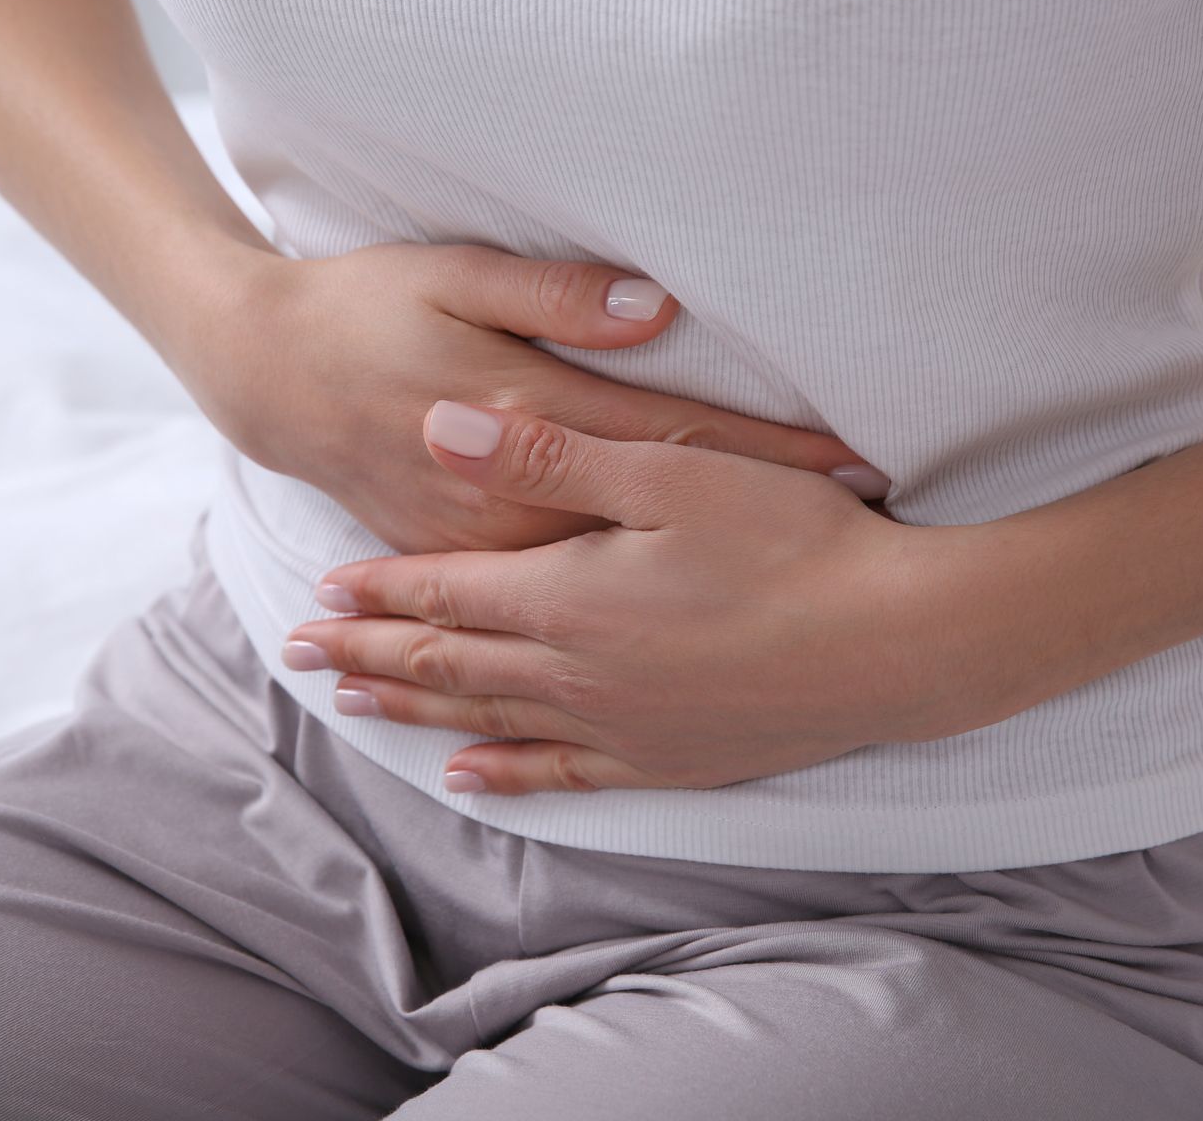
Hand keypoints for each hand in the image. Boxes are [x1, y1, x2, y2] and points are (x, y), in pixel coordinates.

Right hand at [157, 241, 889, 554]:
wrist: (269, 377)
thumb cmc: (366, 311)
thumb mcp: (453, 277)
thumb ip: (557, 298)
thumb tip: (654, 312)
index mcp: (525, 414)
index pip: (677, 434)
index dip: (770, 448)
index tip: (856, 461)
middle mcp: (511, 498)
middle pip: (662, 518)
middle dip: (760, 524)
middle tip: (864, 534)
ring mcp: (483, 543)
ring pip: (615, 578)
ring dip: (706, 584)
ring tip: (800, 603)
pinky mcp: (460, 562)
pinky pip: (552, 607)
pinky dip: (623, 613)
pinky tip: (675, 643)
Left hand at [281, 402, 1048, 794]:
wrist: (900, 642)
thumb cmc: (795, 542)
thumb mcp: (668, 474)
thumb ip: (544, 456)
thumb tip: (437, 427)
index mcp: (567, 597)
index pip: (445, 591)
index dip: (380, 587)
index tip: (322, 588)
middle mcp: (576, 672)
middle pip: (447, 659)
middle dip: (371, 649)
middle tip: (303, 653)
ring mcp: (620, 725)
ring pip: (486, 718)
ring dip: (415, 706)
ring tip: (355, 702)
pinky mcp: (666, 759)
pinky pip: (558, 774)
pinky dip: (503, 772)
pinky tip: (466, 773)